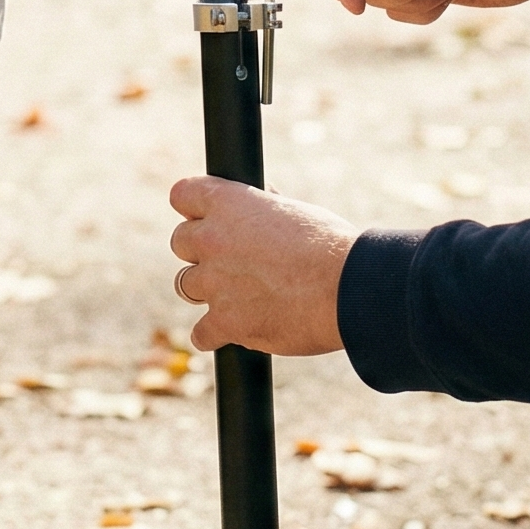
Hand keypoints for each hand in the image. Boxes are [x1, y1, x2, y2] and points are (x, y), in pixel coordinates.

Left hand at [168, 177, 356, 353]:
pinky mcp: (224, 321)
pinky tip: (237, 330)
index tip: (207, 218)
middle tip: (230, 261)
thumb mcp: (299, 212)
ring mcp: (214, 282)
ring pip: (185, 284)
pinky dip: (215, 334)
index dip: (194, 207)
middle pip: (180, 242)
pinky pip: (200, 332)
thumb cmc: (333, 247)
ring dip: (208, 290)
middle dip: (201, 251)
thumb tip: (264, 201)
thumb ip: (268, 208)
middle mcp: (213, 238)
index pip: (183, 194)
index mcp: (230, 203)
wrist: (349, 288)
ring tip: (241, 295)